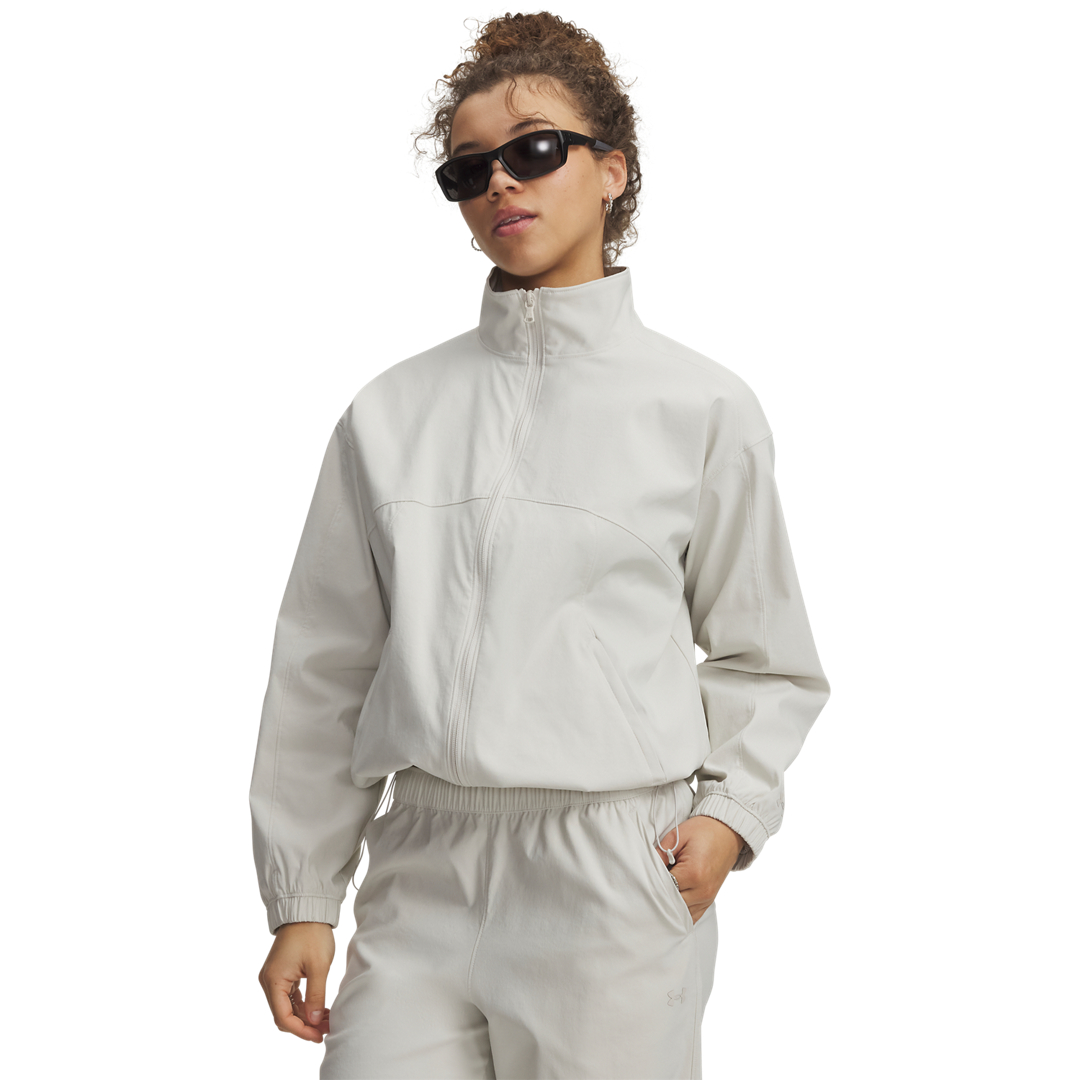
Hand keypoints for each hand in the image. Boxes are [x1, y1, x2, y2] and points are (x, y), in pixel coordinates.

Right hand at [258, 921, 334, 1042]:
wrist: (306, 910)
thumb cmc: (312, 934)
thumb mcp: (318, 966)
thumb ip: (316, 996)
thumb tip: (314, 1021)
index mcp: (274, 980)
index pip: (283, 1017)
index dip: (301, 1031)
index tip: (318, 1036)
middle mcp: (269, 981)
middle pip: (283, 1015)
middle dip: (304, 1025)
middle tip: (326, 1029)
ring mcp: (274, 977)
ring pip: (287, 1007)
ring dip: (305, 1016)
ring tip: (327, 1020)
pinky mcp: (281, 973)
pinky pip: (290, 997)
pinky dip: (303, 1005)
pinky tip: (320, 1009)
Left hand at [655, 816, 743, 924]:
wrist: (727, 832)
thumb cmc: (704, 831)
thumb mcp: (678, 836)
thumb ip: (660, 853)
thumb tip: (645, 868)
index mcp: (693, 873)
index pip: (663, 888)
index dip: (651, 882)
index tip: (644, 877)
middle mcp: (702, 890)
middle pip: (671, 904)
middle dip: (659, 895)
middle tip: (649, 885)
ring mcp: (708, 898)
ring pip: (680, 913)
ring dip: (669, 905)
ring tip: (661, 891)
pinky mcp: (709, 900)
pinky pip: (692, 916)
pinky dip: (680, 912)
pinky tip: (671, 903)